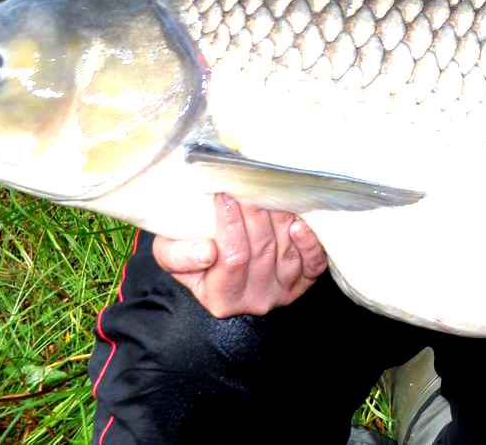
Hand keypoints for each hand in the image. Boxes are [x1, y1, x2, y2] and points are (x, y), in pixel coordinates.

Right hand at [153, 194, 328, 318]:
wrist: (216, 259)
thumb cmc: (194, 252)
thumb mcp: (171, 254)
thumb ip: (179, 255)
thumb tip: (206, 252)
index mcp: (221, 299)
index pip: (233, 258)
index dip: (230, 224)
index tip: (224, 196)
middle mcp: (256, 300)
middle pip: (262, 251)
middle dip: (255, 213)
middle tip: (249, 186)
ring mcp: (284, 291)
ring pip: (286, 251)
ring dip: (280, 219)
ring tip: (269, 194)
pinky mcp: (305, 281)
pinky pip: (314, 264)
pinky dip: (309, 243)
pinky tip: (300, 223)